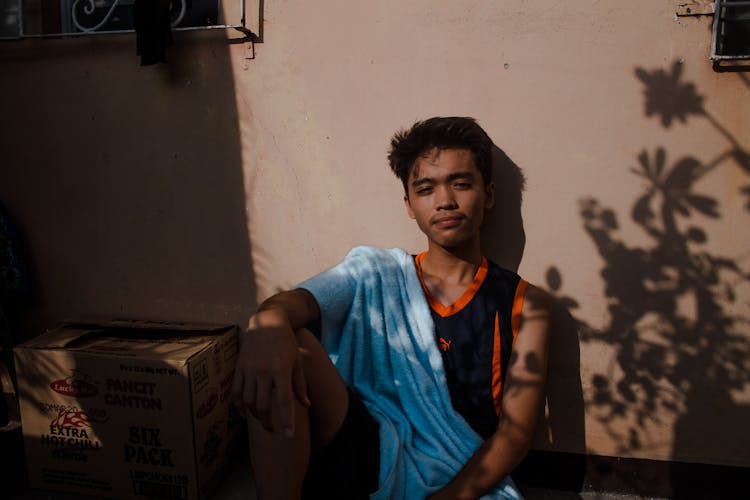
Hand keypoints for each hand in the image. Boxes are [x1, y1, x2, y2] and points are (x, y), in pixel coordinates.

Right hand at [231, 308, 309, 435]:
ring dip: (254, 416)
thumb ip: (300, 384)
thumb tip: (306, 405)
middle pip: (263, 406)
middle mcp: (264, 372)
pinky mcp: (239, 368)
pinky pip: (235, 393)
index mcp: (281, 371)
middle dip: (268, 423)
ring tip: (262, 420)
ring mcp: (249, 370)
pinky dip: (238, 406)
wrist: (267, 322)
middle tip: (273, 430)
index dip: (286, 421)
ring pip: (248, 402)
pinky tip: (245, 413)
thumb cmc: (286, 342)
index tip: (288, 436)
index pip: (284, 402)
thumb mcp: (297, 361)